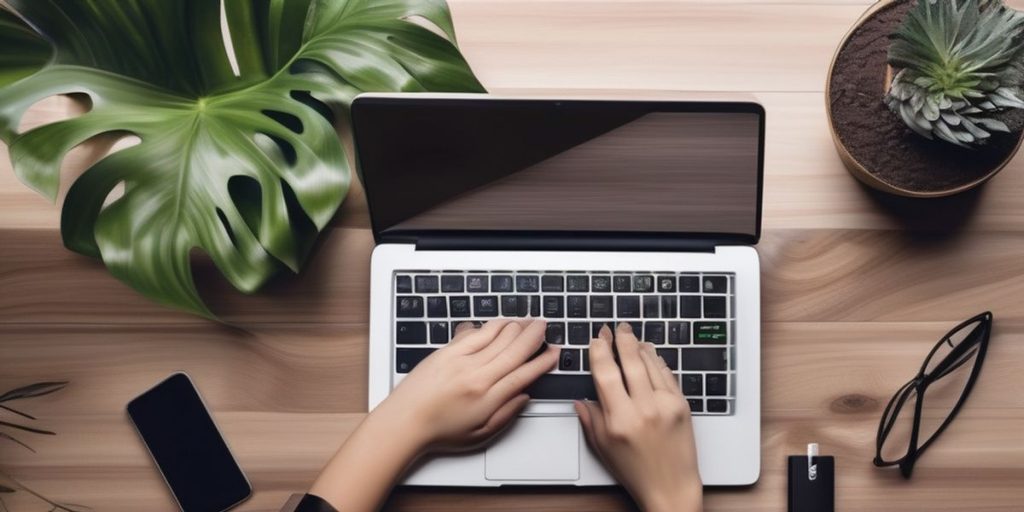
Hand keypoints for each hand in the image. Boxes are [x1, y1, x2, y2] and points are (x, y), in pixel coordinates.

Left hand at [378, 318, 558, 450]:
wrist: (404, 422)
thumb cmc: (438, 431)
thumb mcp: (480, 434)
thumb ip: (506, 414)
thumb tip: (524, 396)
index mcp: (488, 398)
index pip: (524, 374)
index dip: (543, 361)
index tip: (554, 353)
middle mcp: (477, 375)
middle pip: (515, 349)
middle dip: (534, 335)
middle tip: (545, 327)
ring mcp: (461, 360)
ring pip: (497, 335)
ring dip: (516, 325)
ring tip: (528, 321)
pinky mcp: (446, 351)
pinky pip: (475, 331)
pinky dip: (491, 325)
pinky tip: (501, 322)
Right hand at [575, 323, 701, 511]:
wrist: (670, 486)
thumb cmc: (635, 471)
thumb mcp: (603, 447)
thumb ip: (590, 419)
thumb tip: (580, 398)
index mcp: (619, 420)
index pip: (606, 374)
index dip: (600, 351)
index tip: (597, 339)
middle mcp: (644, 409)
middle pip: (630, 362)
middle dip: (622, 340)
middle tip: (616, 327)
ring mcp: (666, 405)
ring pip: (651, 364)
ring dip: (640, 347)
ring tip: (632, 337)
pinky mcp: (682, 406)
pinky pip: (667, 375)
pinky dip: (657, 361)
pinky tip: (651, 354)